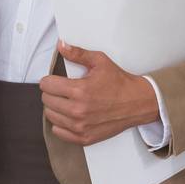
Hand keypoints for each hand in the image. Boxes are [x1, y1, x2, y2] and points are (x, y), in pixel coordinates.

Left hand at [38, 42, 159, 146]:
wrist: (137, 103)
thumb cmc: (119, 83)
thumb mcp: (100, 61)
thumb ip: (77, 54)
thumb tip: (61, 46)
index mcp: (80, 90)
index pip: (47, 86)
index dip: (49, 80)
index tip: (54, 80)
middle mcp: (78, 110)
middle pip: (47, 101)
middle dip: (51, 92)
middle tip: (61, 89)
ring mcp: (81, 126)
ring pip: (51, 116)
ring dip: (54, 107)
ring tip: (65, 101)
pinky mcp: (85, 137)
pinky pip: (59, 132)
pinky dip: (60, 124)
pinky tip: (68, 115)